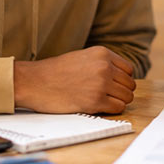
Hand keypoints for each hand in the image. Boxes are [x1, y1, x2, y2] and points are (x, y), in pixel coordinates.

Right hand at [13, 46, 135, 113]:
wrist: (34, 81)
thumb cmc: (55, 72)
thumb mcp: (82, 57)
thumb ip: (101, 64)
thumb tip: (120, 77)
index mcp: (102, 53)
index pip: (128, 70)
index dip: (121, 80)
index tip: (112, 85)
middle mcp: (104, 67)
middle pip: (129, 84)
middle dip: (120, 92)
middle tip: (106, 96)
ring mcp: (101, 84)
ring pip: (127, 96)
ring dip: (117, 101)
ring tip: (102, 101)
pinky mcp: (96, 100)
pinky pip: (118, 107)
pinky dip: (112, 110)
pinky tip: (98, 107)